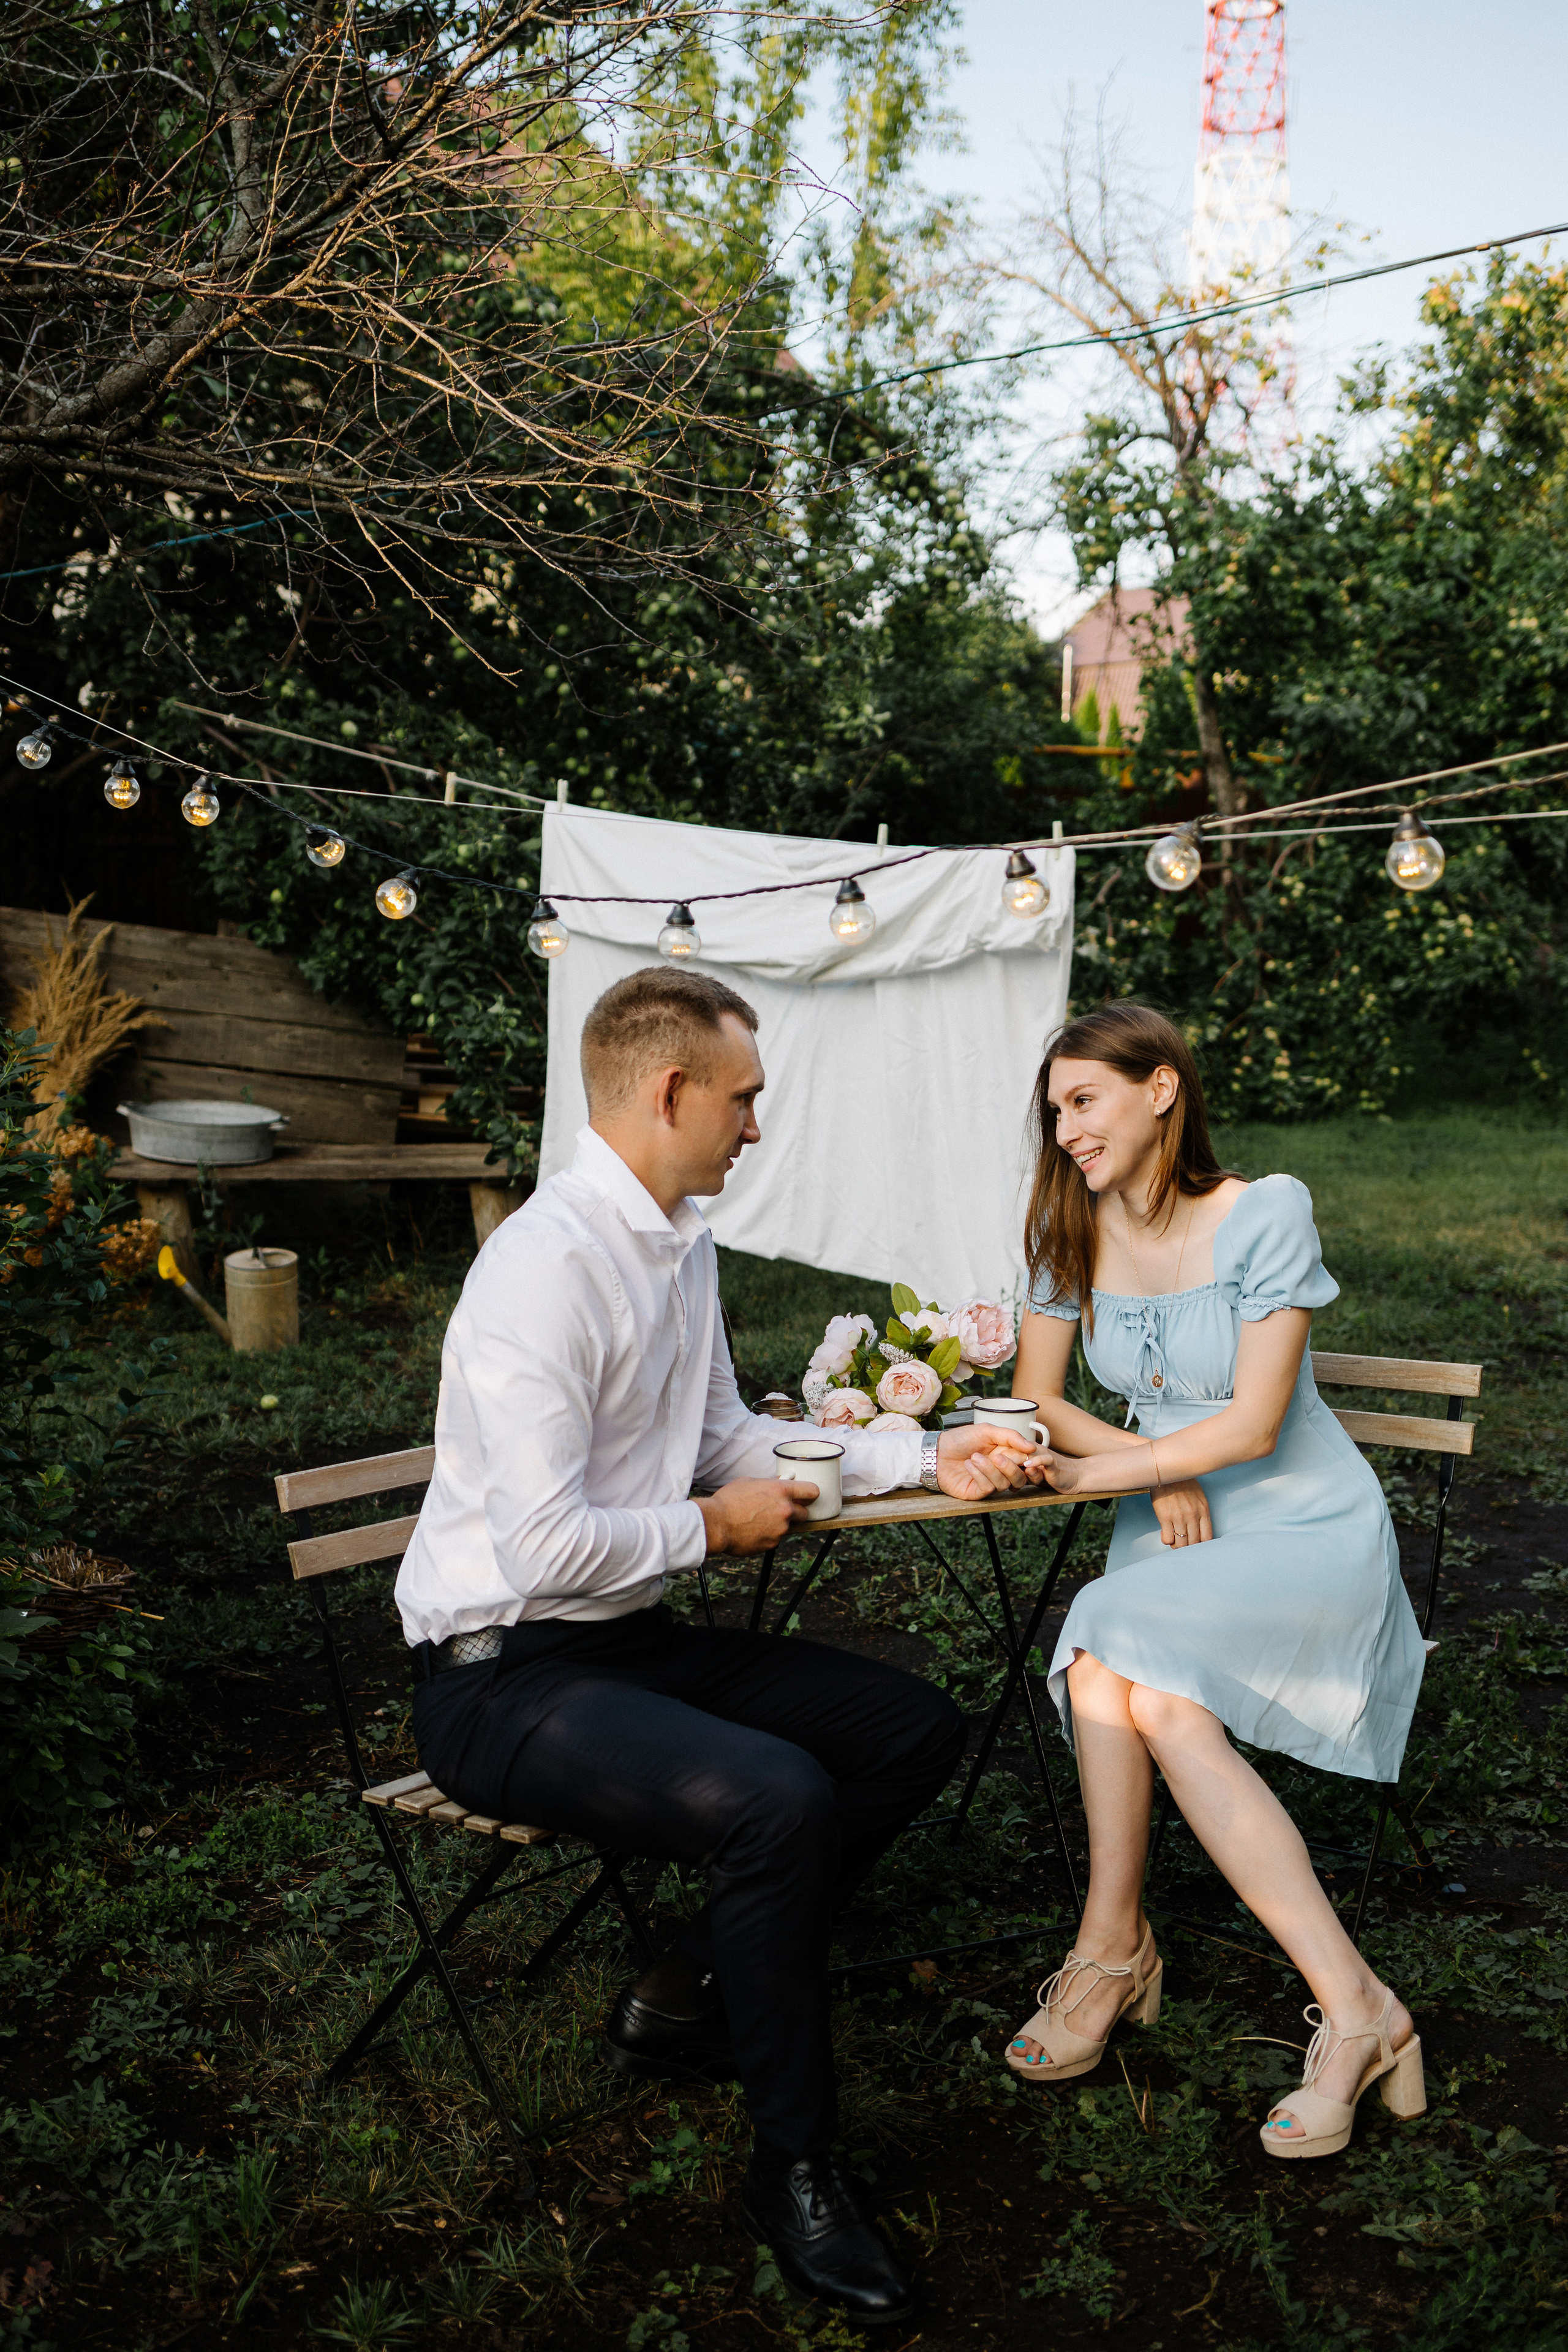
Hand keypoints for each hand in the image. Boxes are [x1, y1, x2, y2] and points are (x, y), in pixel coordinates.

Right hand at [699, 1477, 815, 1555]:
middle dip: (796, 1511)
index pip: (812, 1490)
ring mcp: (780, 1529)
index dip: (810, 1493)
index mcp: (781, 1491)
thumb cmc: (728, 1500)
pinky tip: (752, 1530)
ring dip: (779, 1524)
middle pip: (804, 1513)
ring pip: (788, 1527)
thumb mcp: (748, 1482)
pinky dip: (768, 1535)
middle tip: (781, 1510)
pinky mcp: (772, 1544)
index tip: (806, 1496)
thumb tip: (777, 1483)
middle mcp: (785, 1510)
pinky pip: (776, 1538)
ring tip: (758, 1521)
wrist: (715, 1524)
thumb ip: (768, 1484)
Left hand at [935, 1424, 1047, 1501]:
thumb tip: (1032, 1447)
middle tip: (997, 1457)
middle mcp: (1000, 1470)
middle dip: (1011, 1468)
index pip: (1025, 1462)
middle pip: (1020, 1479)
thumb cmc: (959, 1439)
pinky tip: (969, 1465)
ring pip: (1004, 1484)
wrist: (936, 1451)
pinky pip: (989, 1488)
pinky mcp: (978, 1492)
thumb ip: (1010, 1436)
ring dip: (990, 1470)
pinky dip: (979, 1475)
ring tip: (974, 1458)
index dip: (1027, 1460)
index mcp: (1005, 1454)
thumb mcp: (986, 1430)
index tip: (1026, 1455)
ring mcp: (989, 1482)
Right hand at [1151, 1477, 1211, 1547]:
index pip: (1207, 1538)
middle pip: (1194, 1543)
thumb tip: (1200, 1530)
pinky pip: (1168, 1538)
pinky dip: (1167, 1540)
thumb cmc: (1183, 1483)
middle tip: (1183, 1543)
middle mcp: (1193, 1515)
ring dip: (1177, 1545)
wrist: (1167, 1471)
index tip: (1196, 1544)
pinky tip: (1166, 1534)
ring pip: (1181, 1543)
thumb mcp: (1199, 1496)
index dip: (1201, 1545)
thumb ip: (1201, 1512)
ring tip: (1174, 1541)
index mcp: (1203, 1510)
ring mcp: (1179, 1517)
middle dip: (1188, 1546)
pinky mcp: (1165, 1517)